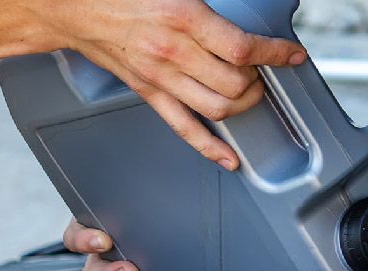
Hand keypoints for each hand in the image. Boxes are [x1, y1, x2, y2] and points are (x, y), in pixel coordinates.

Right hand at [48, 0, 306, 169]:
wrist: (74, 7)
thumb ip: (209, 10)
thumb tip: (244, 25)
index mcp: (184, 18)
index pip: (243, 48)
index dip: (276, 54)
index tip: (292, 55)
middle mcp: (174, 52)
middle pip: (235, 84)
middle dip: (259, 80)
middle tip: (262, 71)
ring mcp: (161, 78)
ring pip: (218, 108)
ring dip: (244, 105)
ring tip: (249, 93)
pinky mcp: (149, 93)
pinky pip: (184, 128)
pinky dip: (210, 147)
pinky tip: (229, 157)